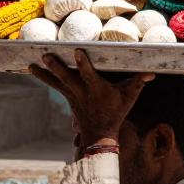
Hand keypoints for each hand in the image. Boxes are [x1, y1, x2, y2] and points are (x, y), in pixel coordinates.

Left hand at [29, 50, 153, 148]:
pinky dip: (44, 77)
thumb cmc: (115, 113)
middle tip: (46, 56)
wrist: (100, 133)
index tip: (76, 51)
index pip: (88, 73)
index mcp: (95, 88)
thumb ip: (138, 83)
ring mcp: (72, 95)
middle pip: (66, 77)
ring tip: (30, 64)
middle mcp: (81, 91)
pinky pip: (54, 85)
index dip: (82, 63)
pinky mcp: (68, 96)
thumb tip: (152, 73)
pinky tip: (33, 69)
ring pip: (56, 81)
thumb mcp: (128, 98)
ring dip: (44, 73)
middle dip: (56, 67)